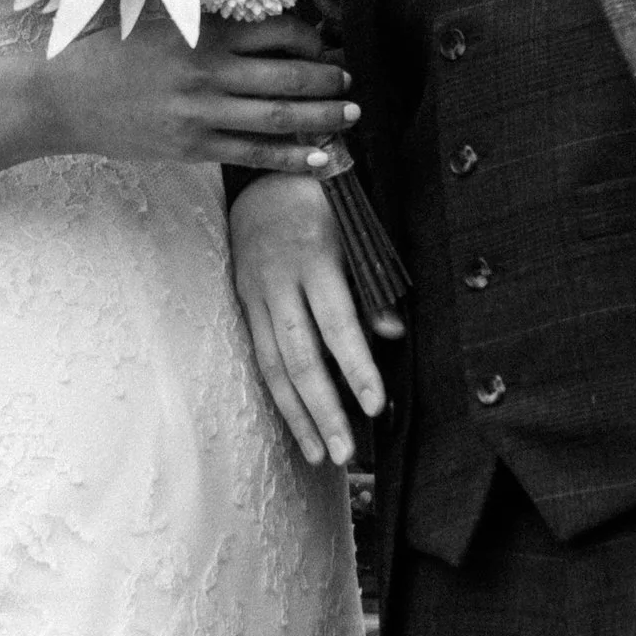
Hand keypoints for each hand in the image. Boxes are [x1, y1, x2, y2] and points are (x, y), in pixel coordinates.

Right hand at [30, 14, 357, 179]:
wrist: (62, 99)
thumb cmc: (109, 50)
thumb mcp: (157, 16)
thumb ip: (205, 13)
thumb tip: (258, 12)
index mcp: (202, 33)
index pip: (276, 32)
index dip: (311, 38)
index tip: (326, 44)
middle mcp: (208, 72)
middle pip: (287, 75)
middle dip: (328, 79)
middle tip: (352, 81)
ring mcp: (201, 114)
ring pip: (278, 117)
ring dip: (322, 117)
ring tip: (351, 115)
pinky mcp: (192, 148)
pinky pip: (252, 154)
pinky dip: (291, 158)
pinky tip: (320, 159)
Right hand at [230, 175, 400, 468]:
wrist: (262, 178)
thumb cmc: (324, 204)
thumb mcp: (356, 229)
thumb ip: (372, 283)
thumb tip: (393, 334)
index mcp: (314, 255)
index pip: (337, 320)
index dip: (356, 364)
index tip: (376, 405)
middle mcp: (279, 279)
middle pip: (301, 354)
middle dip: (324, 408)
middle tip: (346, 452)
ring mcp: (255, 294)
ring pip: (274, 365)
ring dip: (298, 415)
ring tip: (321, 456)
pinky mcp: (243, 304)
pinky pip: (259, 358)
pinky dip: (278, 396)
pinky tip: (296, 427)